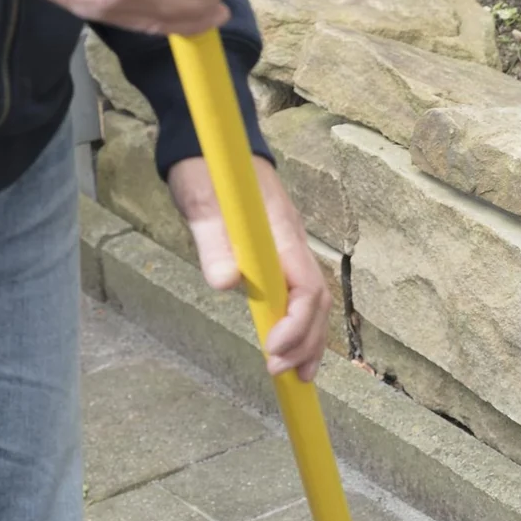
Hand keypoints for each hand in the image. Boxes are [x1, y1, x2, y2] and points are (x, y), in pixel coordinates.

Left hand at [167, 157, 331, 380]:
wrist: (214, 145)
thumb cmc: (207, 171)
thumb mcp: (201, 204)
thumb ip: (214, 244)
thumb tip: (226, 284)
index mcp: (281, 232)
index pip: (307, 288)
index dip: (295, 325)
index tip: (272, 350)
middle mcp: (294, 242)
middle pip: (319, 302)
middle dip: (306, 343)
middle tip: (282, 374)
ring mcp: (291, 249)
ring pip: (315, 303)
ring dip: (309, 341)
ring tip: (298, 375)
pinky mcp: (281, 255)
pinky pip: (301, 296)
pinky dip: (300, 327)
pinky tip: (290, 349)